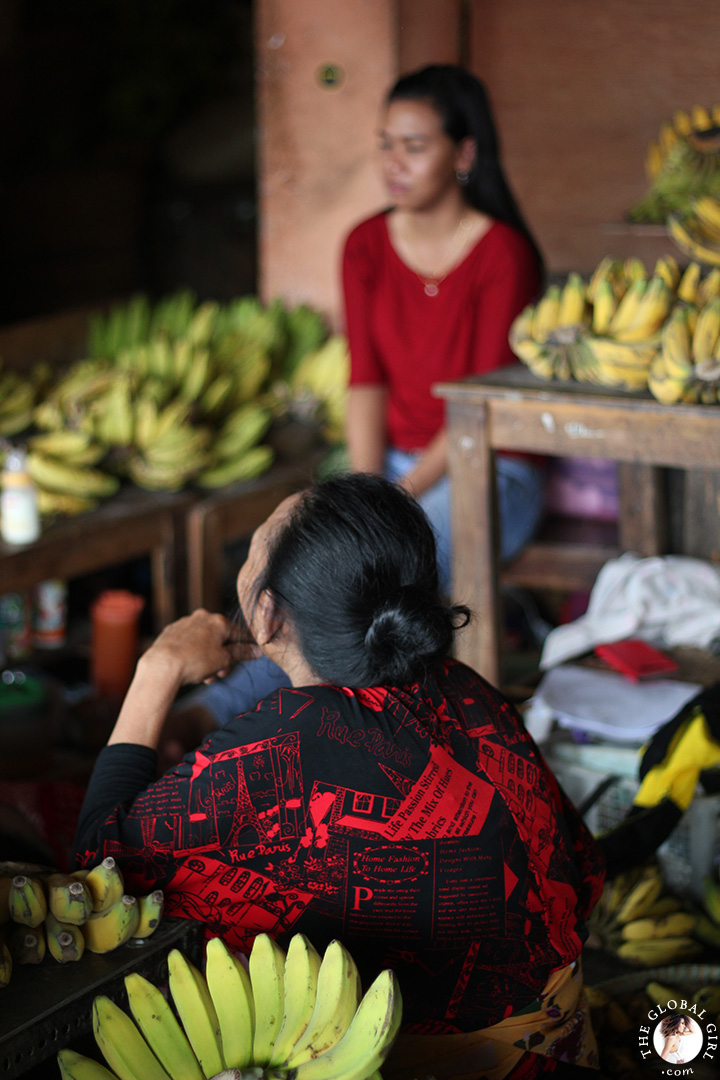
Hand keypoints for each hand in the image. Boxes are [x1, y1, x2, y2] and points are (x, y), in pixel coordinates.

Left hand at [140, 609, 262, 688]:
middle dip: (223, 657)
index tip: (251, 655)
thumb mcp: (224, 659)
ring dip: (208, 658)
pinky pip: (188, 642)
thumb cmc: (195, 662)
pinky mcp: (170, 631)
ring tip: (205, 676)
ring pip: (204, 640)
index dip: (246, 646)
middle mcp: (202, 617)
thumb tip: (257, 651)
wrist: (162, 666)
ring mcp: (184, 623)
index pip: (239, 633)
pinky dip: (193, 653)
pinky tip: (190, 667)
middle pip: (220, 637)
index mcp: (218, 621)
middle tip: (221, 673)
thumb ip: (242, 653)